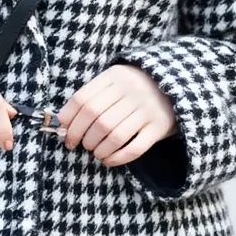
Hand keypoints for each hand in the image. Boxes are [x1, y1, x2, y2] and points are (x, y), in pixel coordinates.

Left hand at [57, 64, 177, 166]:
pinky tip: (108, 160)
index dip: (69, 120)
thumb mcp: (113, 81)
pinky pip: (135, 148)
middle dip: (82, 137)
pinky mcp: (159, 127)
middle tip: (80, 145)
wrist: (173, 85)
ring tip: (94, 152)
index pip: (83, 99)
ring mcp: (147, 109)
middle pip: (97, 119)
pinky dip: (118, 158)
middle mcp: (132, 91)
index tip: (65, 134)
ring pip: (115, 135)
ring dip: (98, 149)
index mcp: (115, 76)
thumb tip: (62, 122)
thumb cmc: (132, 87)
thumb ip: (91, 96)